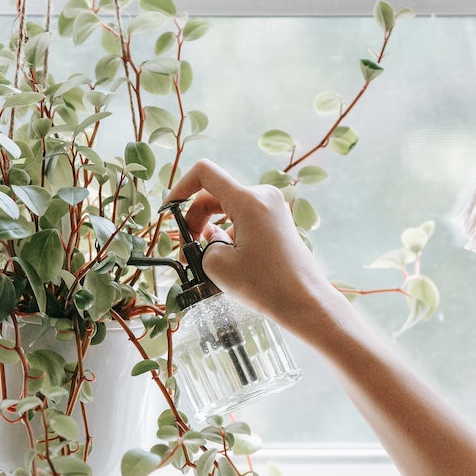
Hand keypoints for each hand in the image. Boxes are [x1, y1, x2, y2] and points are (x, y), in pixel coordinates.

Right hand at [171, 159, 345, 341]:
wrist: (306, 302)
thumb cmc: (267, 286)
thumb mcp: (218, 266)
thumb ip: (202, 244)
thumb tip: (210, 237)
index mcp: (248, 200)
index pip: (205, 173)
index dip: (180, 188)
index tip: (169, 210)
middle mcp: (263, 196)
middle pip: (215, 194)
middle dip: (195, 219)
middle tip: (187, 249)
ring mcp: (273, 208)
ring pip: (229, 208)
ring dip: (212, 229)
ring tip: (207, 260)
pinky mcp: (278, 222)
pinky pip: (244, 218)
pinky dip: (229, 233)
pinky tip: (228, 259)